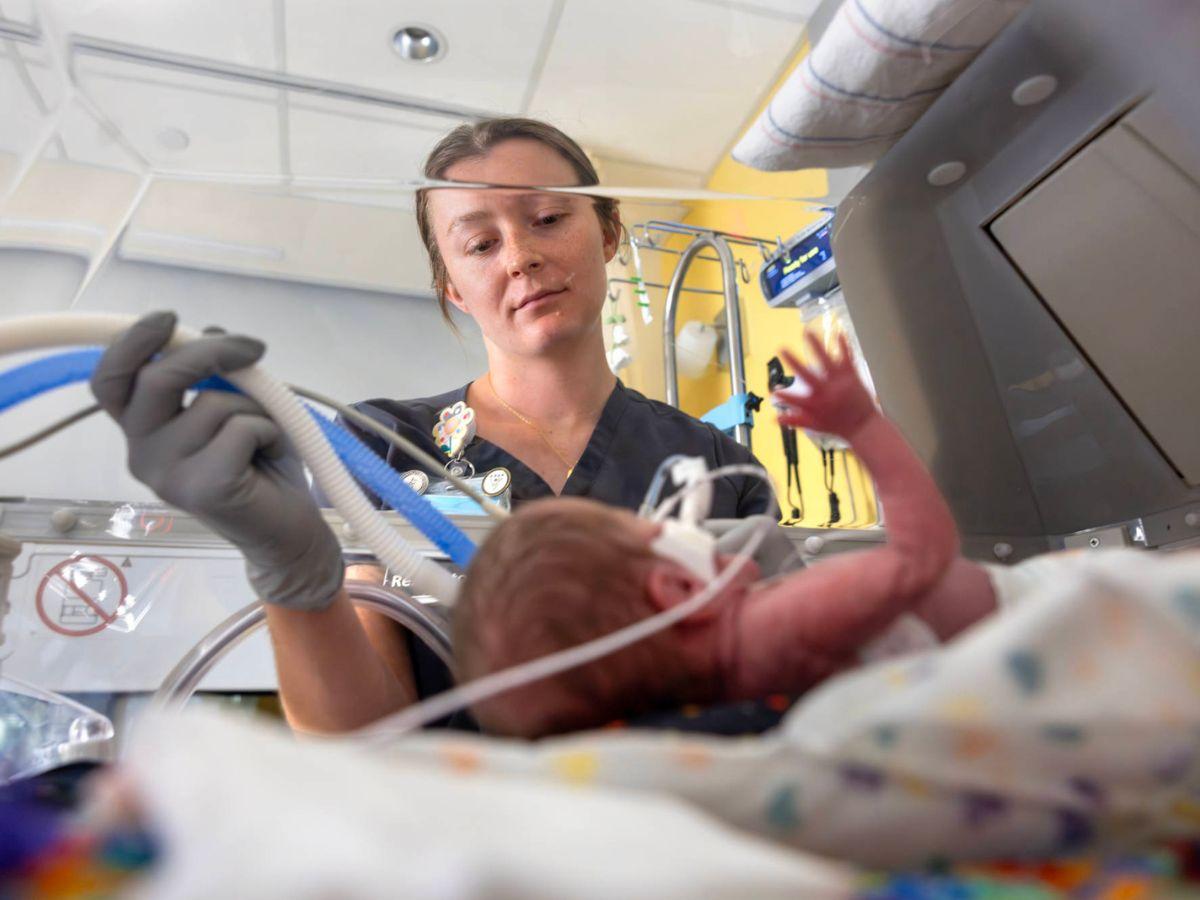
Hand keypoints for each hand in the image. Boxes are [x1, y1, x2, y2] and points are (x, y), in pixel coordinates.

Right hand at [90, 311, 342, 610]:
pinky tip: (268, 457)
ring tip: (263, 438)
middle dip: (208, 352)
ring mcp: (167, 475)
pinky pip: (241, 428)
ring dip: (254, 408)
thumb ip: (218, 375)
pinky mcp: (202, 488)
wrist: (288, 530)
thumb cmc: (260, 466)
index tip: (167, 318)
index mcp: (142, 432)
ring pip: (214, 403)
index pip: (110, 382)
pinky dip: (268, 431)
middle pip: (156, 379)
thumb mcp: (239, 409)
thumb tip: (212, 330)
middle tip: (252, 348)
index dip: (131, 343)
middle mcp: (142, 453)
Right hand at [773, 333, 877, 438]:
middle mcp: (826, 391)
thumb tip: (773, 419)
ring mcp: (840, 382)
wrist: (864, 426)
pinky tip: (839, 332)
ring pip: (826, 360)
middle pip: (807, 374)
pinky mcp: (852, 376)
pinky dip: (843, 345)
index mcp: (816, 404)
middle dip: (793, 361)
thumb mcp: (814, 425)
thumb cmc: (837, 425)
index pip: (795, 400)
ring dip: (815, 345)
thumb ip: (794, 419)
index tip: (773, 390)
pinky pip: (847, 357)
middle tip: (782, 349)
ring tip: (807, 332)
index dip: (784, 396)